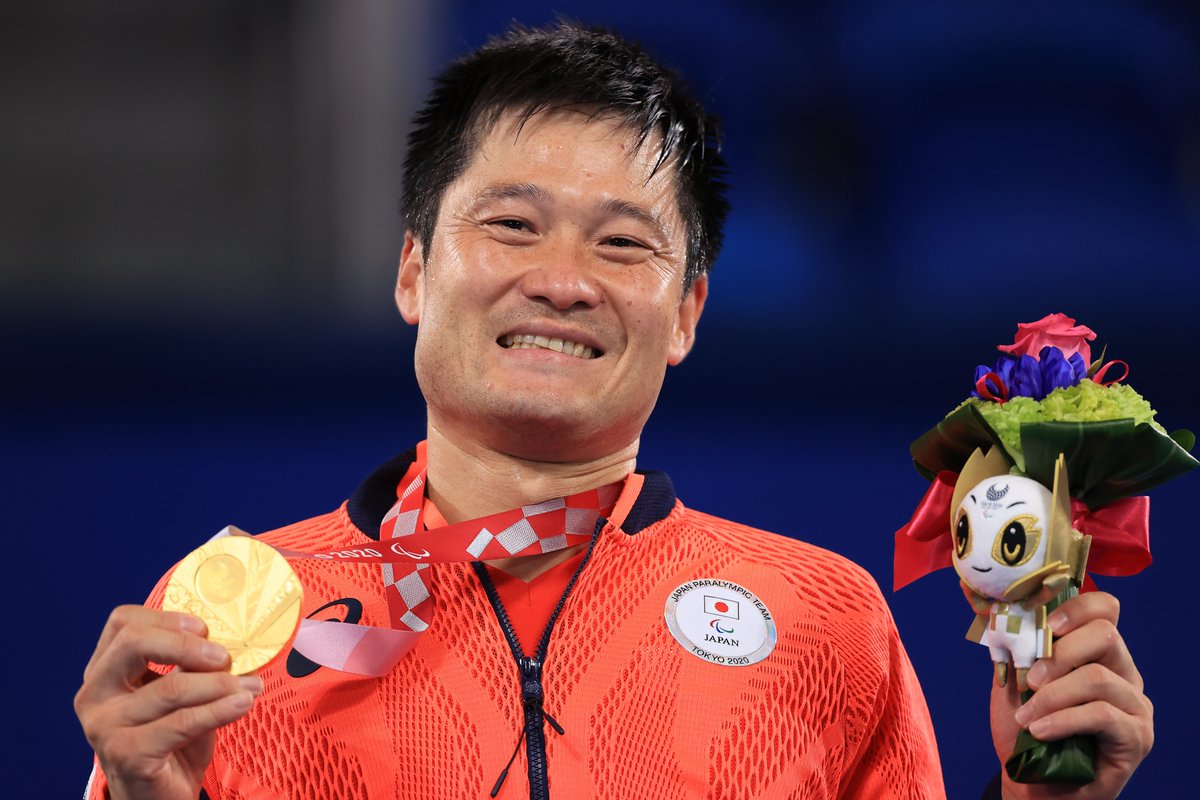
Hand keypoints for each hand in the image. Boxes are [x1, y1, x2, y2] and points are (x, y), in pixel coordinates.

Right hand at [74, 605, 261, 799]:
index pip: (123, 622)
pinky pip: (181, 722)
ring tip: (248, 687)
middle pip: (134, 642)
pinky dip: (219, 710)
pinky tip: (242, 704)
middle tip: (224, 656)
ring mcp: (105, 725)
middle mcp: (95, 695)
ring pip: (170, 687)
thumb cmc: (171, 740)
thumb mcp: (179, 695)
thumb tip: (231, 642)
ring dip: (219, 684)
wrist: (158, 798)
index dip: (167, 618)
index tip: (205, 629)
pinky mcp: (126, 754)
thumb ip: (191, 666)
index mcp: (103, 671)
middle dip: (187, 644)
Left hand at [989, 592, 1152, 798]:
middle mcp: (1124, 672)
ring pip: (1099, 677)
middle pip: (1105, 635)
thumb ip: (1010, 642)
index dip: (1075, 607)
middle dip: (1058, 653)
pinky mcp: (1136, 736)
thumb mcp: (1012, 678)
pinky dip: (1063, 720)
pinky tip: (1040, 731)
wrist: (1032, 782)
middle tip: (1029, 680)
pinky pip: (1102, 715)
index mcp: (1098, 651)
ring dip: (1052, 695)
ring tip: (1026, 716)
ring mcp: (1135, 704)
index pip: (1105, 609)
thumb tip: (982, 599)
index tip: (1044, 624)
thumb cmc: (1026, 728)